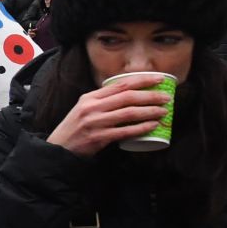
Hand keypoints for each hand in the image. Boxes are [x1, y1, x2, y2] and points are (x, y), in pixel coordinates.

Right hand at [48, 75, 171, 156]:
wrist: (59, 148)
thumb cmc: (75, 128)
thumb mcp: (84, 109)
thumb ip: (102, 102)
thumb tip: (129, 96)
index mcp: (90, 97)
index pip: (120, 84)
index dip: (142, 80)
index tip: (159, 79)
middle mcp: (92, 107)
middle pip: (127, 97)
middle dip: (150, 95)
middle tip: (167, 97)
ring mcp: (95, 122)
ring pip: (129, 113)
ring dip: (149, 111)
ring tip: (164, 111)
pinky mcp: (99, 137)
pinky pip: (125, 131)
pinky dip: (141, 128)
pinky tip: (152, 126)